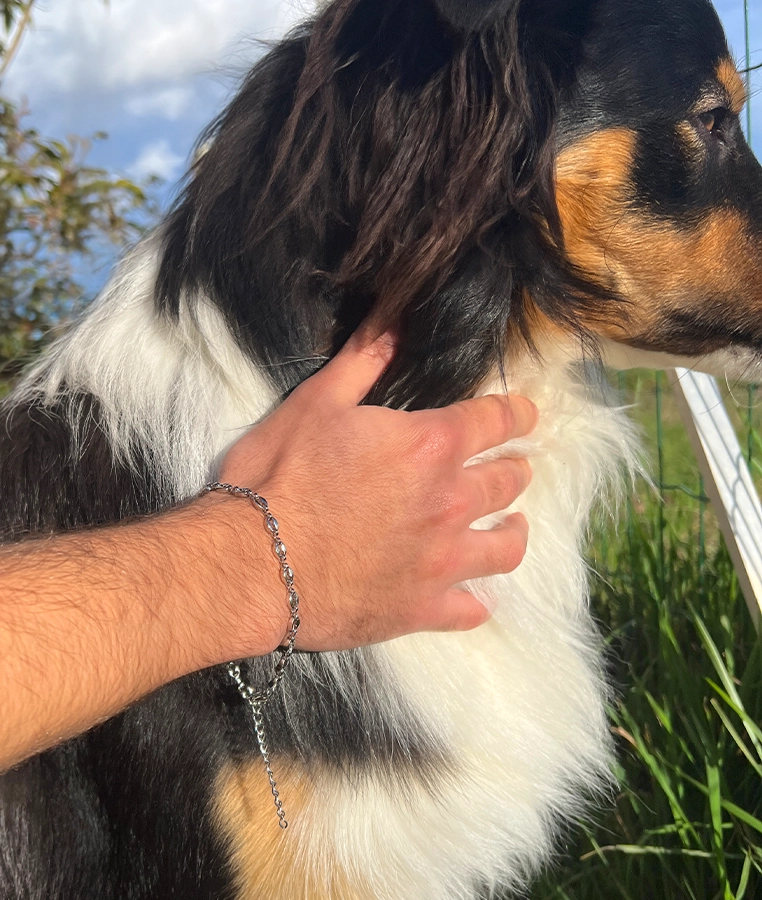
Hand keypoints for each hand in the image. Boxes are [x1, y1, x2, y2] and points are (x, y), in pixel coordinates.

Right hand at [211, 330, 536, 654]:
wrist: (253, 562)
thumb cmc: (280, 475)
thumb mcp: (318, 402)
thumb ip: (364, 359)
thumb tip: (396, 316)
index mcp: (431, 446)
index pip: (497, 421)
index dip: (518, 413)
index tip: (529, 414)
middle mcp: (450, 502)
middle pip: (507, 482)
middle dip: (516, 468)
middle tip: (515, 467)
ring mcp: (441, 561)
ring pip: (504, 548)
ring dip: (513, 532)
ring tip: (511, 527)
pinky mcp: (421, 609)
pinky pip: (470, 609)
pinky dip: (475, 601)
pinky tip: (474, 599)